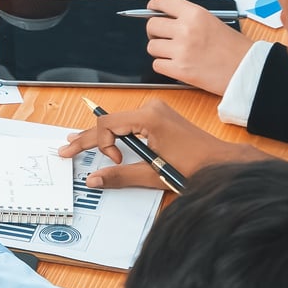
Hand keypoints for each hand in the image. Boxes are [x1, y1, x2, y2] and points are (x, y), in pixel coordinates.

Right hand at [58, 98, 254, 190]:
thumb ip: (120, 176)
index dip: (100, 145)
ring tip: (77, 141)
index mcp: (149, 118)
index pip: (108, 125)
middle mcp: (151, 109)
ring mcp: (155, 111)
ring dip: (99, 135)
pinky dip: (114, 133)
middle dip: (87, 138)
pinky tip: (103, 140)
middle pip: (109, 121)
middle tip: (66, 148)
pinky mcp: (159, 118)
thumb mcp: (153, 175)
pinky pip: (129, 122)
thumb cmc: (195, 167)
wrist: (221, 162)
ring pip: (117, 121)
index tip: (109, 161)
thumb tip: (94, 179)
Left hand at [143, 0, 252, 94]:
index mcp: (196, 14)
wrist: (246, 69)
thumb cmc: (234, 47)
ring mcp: (181, 50)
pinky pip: (156, 64)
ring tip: (174, 52)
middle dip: (155, 32)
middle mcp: (186, 29)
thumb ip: (190, 18)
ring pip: (151, 46)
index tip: (152, 9)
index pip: (162, 1)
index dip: (153, 5)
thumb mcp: (213, 21)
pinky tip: (176, 64)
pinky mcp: (179, 70)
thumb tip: (167, 17)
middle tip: (163, 36)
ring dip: (159, 50)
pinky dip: (163, 65)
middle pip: (152, 25)